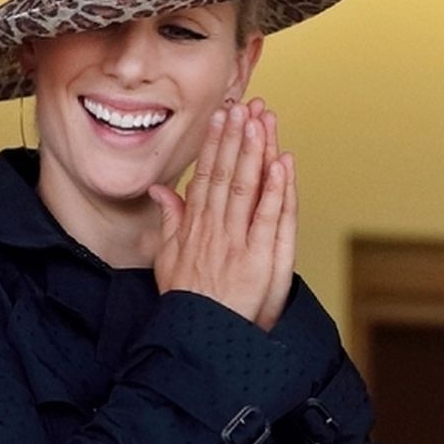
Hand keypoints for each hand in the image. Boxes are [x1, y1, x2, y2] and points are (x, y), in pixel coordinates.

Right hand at [148, 98, 297, 329]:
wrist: (197, 338)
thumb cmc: (187, 302)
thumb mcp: (166, 259)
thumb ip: (169, 221)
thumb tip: (161, 191)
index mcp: (195, 227)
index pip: (205, 176)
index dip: (215, 143)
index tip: (221, 116)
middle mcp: (215, 229)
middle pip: (225, 174)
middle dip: (235, 137)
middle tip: (242, 105)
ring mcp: (237, 242)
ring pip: (246, 188)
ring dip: (254, 152)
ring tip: (260, 121)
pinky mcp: (259, 258)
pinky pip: (269, 218)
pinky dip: (276, 190)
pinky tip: (281, 163)